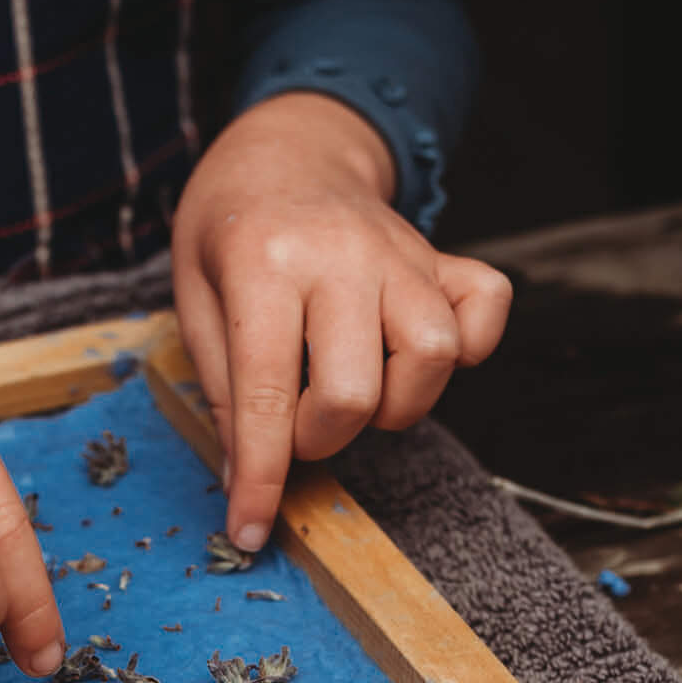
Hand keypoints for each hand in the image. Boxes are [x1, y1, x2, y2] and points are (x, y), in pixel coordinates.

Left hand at [170, 91, 512, 551]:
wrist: (285, 151)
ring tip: (353, 391)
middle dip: (321, 440)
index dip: (260, 479)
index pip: (265, 396)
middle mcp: (341, 256)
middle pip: (355, 393)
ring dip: (393, 405)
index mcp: (263, 264)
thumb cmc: (229, 233)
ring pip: (432, 359)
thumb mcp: (195, 300)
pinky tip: (410, 355)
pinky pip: (486, 312)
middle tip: (295, 422)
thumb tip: (244, 480)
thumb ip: (224, 387)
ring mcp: (402, 253)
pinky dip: (466, 350)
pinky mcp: (445, 257)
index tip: (251, 531)